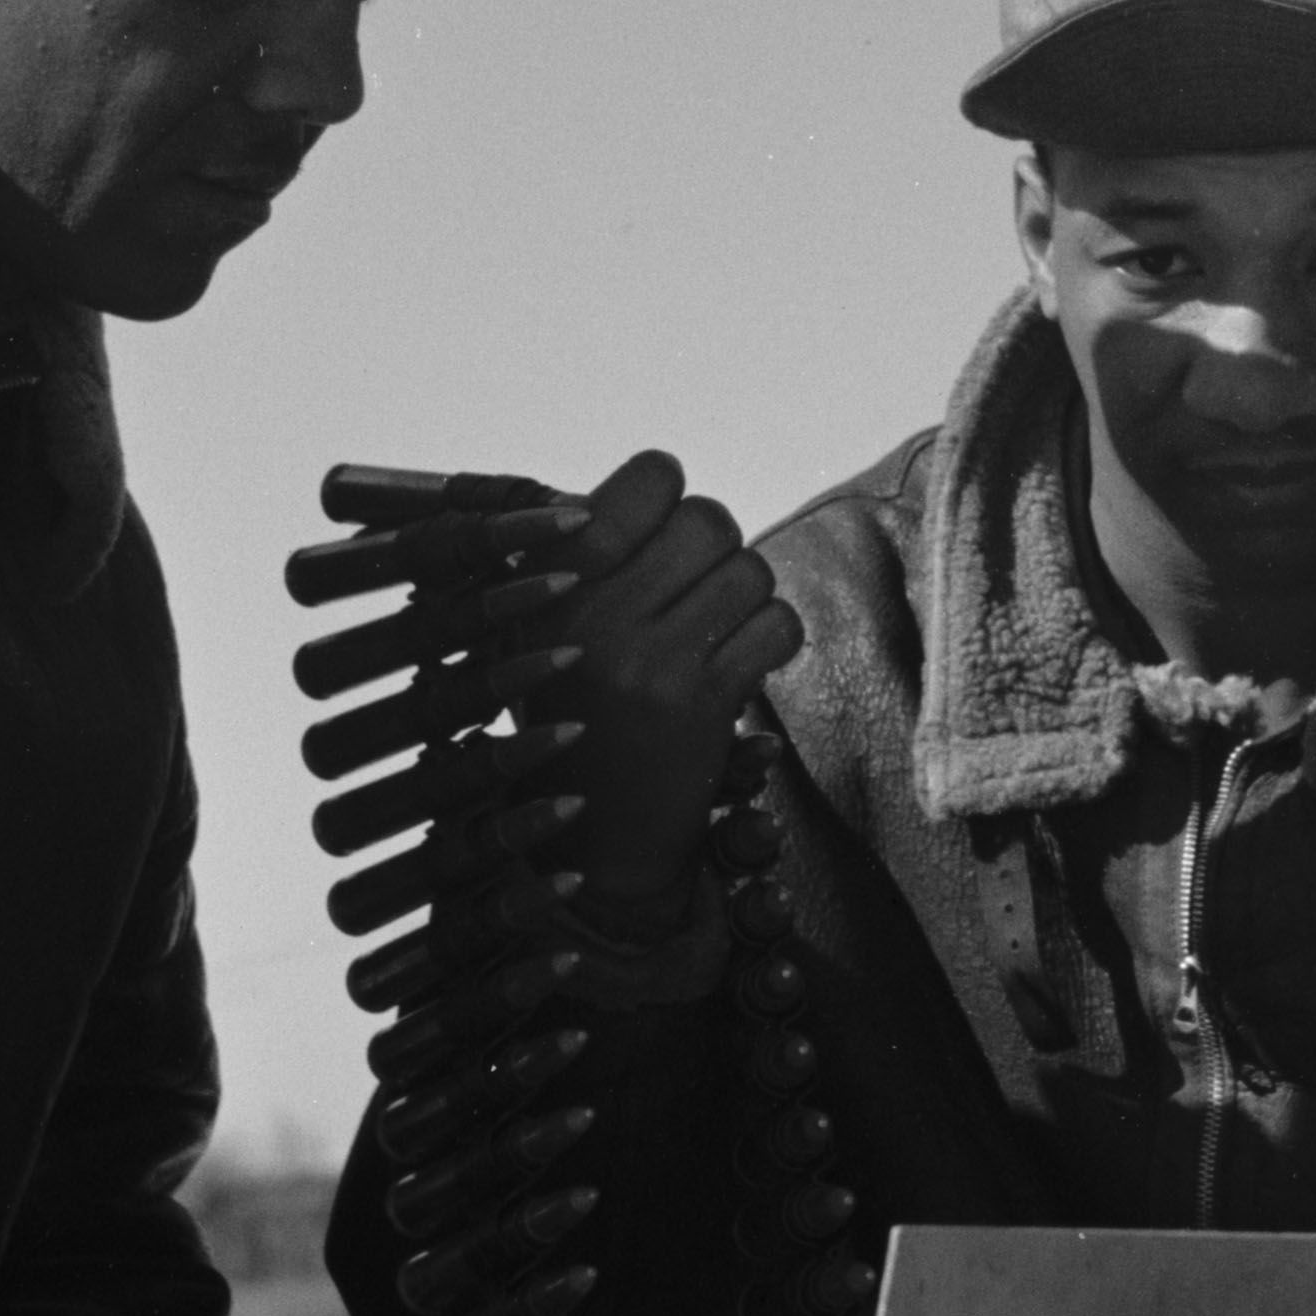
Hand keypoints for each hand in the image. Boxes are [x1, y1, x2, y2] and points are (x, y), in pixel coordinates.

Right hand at [538, 450, 801, 919]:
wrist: (590, 840)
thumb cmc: (569, 714)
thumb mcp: (537, 628)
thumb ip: (579, 550)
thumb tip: (660, 474)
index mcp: (552, 580)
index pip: (654, 476)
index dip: (672, 498)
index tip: (661, 537)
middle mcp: (595, 613)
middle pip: (712, 519)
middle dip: (719, 549)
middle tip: (697, 587)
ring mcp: (651, 660)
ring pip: (751, 572)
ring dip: (747, 598)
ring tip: (714, 631)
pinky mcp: (702, 706)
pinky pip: (777, 627)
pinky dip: (773, 639)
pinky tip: (740, 663)